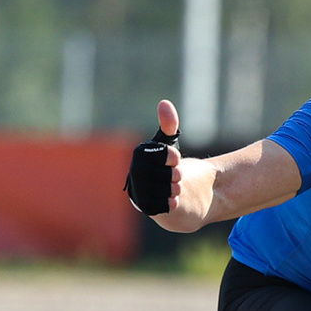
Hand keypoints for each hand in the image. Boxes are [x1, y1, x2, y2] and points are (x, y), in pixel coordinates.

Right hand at [126, 100, 182, 214]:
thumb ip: (168, 124)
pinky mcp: (146, 207)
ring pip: (167, 190)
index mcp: (140, 154)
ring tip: (173, 186)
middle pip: (167, 174)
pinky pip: (165, 205)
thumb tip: (164, 103)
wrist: (163, 191)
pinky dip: (172, 202)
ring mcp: (139, 191)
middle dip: (175, 174)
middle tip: (175, 174)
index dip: (172, 157)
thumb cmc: (165, 164)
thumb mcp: (168, 143)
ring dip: (175, 188)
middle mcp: (135, 172)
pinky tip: (172, 199)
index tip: (174, 158)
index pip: (166, 155)